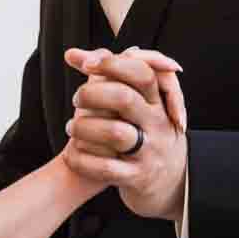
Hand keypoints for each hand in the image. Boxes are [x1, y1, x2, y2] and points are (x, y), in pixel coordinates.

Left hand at [60, 47, 188, 222]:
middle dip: (92, 95)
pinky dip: (81, 159)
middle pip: (125, 98)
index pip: (141, 73)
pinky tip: (70, 154)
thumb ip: (105, 75)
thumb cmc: (141, 132)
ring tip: (70, 127)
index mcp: (157, 102)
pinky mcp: (137, 178)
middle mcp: (157, 124)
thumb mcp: (135, 104)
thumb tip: (70, 53)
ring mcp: (150, 152)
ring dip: (83, 127)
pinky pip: (106, 168)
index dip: (112, 64)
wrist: (168, 184)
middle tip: (76, 99)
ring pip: (114, 132)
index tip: (85, 64)